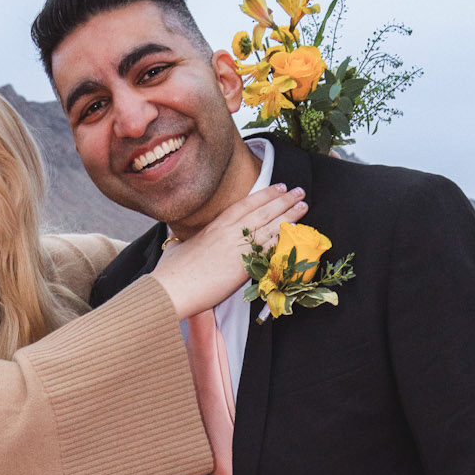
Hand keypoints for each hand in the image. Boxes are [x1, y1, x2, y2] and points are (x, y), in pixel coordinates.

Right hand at [153, 181, 306, 322]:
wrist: (171, 288)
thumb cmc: (170, 272)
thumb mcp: (176, 249)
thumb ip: (181, 244)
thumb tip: (175, 244)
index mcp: (214, 226)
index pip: (245, 205)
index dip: (264, 195)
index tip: (278, 187)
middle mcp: (229, 232)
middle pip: (262, 211)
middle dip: (283, 200)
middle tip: (298, 191)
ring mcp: (238, 247)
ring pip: (270, 226)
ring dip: (289, 215)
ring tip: (303, 205)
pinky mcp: (244, 265)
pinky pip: (270, 248)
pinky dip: (284, 239)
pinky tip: (296, 233)